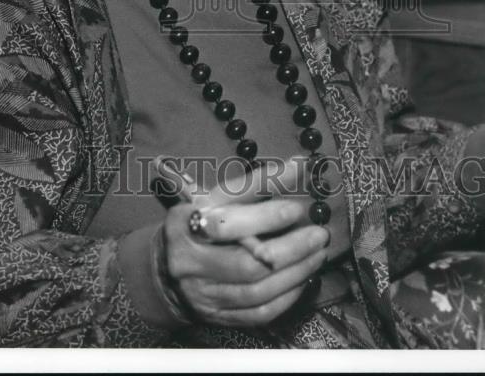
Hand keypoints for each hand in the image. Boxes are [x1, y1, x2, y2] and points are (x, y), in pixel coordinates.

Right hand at [162, 161, 331, 328]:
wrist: (166, 268)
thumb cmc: (198, 224)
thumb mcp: (216, 198)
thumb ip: (256, 184)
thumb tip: (299, 166)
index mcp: (185, 225)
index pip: (228, 223)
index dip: (264, 217)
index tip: (296, 208)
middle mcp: (190, 263)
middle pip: (247, 263)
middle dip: (290, 249)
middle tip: (318, 234)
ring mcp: (203, 294)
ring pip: (258, 290)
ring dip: (295, 272)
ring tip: (317, 253)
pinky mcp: (216, 317)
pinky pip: (259, 312)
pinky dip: (287, 296)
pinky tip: (303, 279)